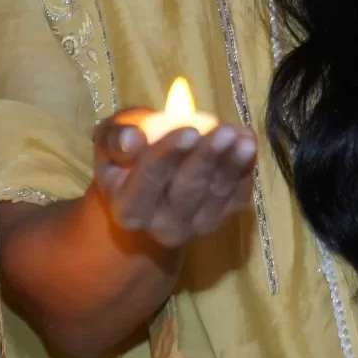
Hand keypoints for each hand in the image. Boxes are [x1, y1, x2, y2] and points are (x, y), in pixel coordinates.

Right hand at [90, 114, 257, 249]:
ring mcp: (196, 226)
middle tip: (224, 131)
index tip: (189, 131)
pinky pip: (237, 196)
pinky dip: (245, 169)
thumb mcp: (109, 142)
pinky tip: (248, 140)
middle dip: (207, 159)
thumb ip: (114, 139)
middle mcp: (162, 226)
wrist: (148, 189)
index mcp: (129, 209)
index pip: (149, 181)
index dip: (169, 155)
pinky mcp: (221, 218)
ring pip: (217, 194)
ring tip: (243, 137)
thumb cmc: (125, 157)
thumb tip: (132, 140)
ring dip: (233, 163)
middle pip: (187, 191)